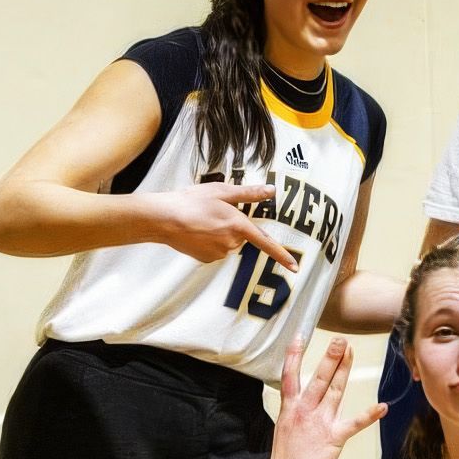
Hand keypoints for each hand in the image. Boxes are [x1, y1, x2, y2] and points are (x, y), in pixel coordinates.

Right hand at [156, 182, 295, 269]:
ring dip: (220, 233)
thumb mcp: (222, 191)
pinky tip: (196, 232)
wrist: (163, 219)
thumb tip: (271, 191)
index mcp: (239, 226)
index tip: (296, 268)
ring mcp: (219, 253)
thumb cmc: (192, 201)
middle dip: (233, 226)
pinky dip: (209, 241)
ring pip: (228, 243)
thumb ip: (249, 194)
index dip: (282, 256)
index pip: (267, 244)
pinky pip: (215, 250)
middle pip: (242, 237)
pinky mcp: (206, 259)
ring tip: (201, 221)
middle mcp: (232, 243)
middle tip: (214, 213)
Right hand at [270, 336, 386, 458]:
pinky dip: (369, 415)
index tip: (299, 337)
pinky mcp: (334, 437)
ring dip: (344, 370)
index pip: (290, 376)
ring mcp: (319, 423)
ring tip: (350, 352)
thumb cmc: (288, 458)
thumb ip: (296, 411)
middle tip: (340, 339)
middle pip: (319, 378)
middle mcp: (304, 411)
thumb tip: (302, 399)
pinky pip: (355, 423)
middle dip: (330, 357)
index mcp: (290, 409)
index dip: (294, 356)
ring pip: (335, 391)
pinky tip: (381, 406)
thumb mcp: (285, 428)